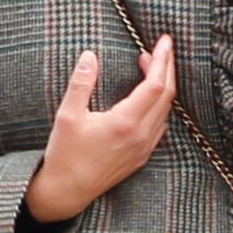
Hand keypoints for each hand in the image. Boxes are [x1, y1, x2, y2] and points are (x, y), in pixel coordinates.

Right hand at [24, 36, 176, 221]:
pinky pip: (160, 125)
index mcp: (125, 123)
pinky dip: (160, 105)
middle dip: (167, 67)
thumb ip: (80, 83)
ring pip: (166, 110)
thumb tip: (89, 55)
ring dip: (163, 85)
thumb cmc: (64, 155)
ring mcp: (144, 148)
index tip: (164, 40)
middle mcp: (141, 136)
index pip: (155, 85)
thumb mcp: (67, 116)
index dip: (163, 60)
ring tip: (150, 65)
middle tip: (162, 47)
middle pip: (167, 95)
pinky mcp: (141, 156)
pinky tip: (148, 96)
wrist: (67, 192)